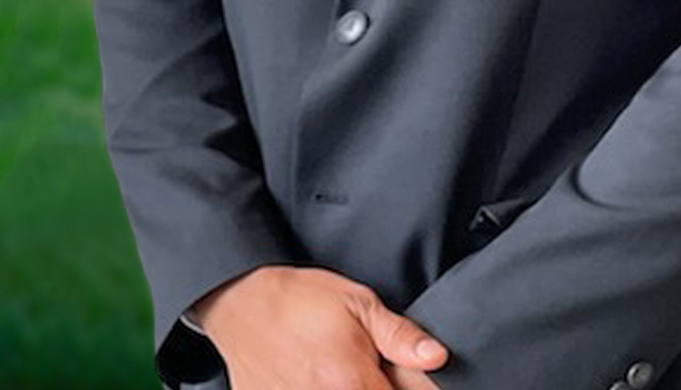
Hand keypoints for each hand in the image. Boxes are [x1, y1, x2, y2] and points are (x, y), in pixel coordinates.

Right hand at [194, 263, 448, 389]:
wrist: (242, 304)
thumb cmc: (300, 300)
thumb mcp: (358, 304)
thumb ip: (400, 337)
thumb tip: (438, 357)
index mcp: (354, 383)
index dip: (405, 386)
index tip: (395, 372)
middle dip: (378, 384)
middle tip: (359, 364)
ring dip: (348, 386)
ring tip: (333, 367)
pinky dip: (315, 388)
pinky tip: (310, 375)